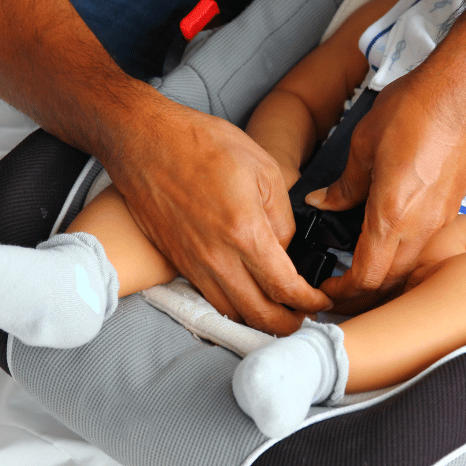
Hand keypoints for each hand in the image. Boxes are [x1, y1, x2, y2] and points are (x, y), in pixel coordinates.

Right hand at [103, 93, 330, 335]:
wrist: (145, 141)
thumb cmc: (201, 144)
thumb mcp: (264, 170)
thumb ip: (282, 218)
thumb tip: (285, 249)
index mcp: (244, 231)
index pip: (284, 288)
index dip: (309, 302)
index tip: (320, 301)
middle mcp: (217, 257)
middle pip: (259, 315)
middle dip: (288, 324)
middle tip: (304, 316)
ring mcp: (193, 263)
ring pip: (232, 313)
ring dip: (259, 320)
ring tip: (278, 311)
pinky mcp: (178, 261)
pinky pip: (210, 297)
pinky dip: (233, 306)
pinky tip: (246, 296)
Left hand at [306, 67, 465, 304]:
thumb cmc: (420, 107)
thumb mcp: (364, 145)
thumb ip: (344, 185)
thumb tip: (324, 202)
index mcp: (393, 214)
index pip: (366, 276)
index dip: (343, 292)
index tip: (326, 292)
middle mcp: (421, 226)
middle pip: (389, 281)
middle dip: (360, 293)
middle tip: (337, 289)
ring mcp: (440, 220)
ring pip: (409, 267)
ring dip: (382, 277)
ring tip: (356, 270)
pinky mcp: (451, 208)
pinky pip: (423, 247)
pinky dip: (401, 256)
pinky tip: (384, 242)